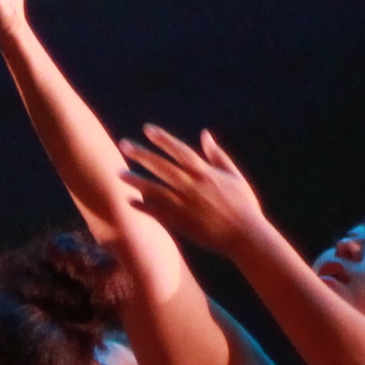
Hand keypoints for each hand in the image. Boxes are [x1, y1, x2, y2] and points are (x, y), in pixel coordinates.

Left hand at [117, 125, 276, 260]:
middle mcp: (192, 187)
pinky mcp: (180, 223)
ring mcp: (184, 205)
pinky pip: (157, 213)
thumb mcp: (234, 176)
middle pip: (162, 167)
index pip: (180, 151)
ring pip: (155, 189)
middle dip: (142, 154)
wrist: (245, 236)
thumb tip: (204, 134)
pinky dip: (143, 206)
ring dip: (136, 180)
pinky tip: (129, 200)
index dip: (163, 139)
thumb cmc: (243, 204)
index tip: (147, 129)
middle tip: (124, 144)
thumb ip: (217, 155)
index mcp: (206, 173)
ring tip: (118, 173)